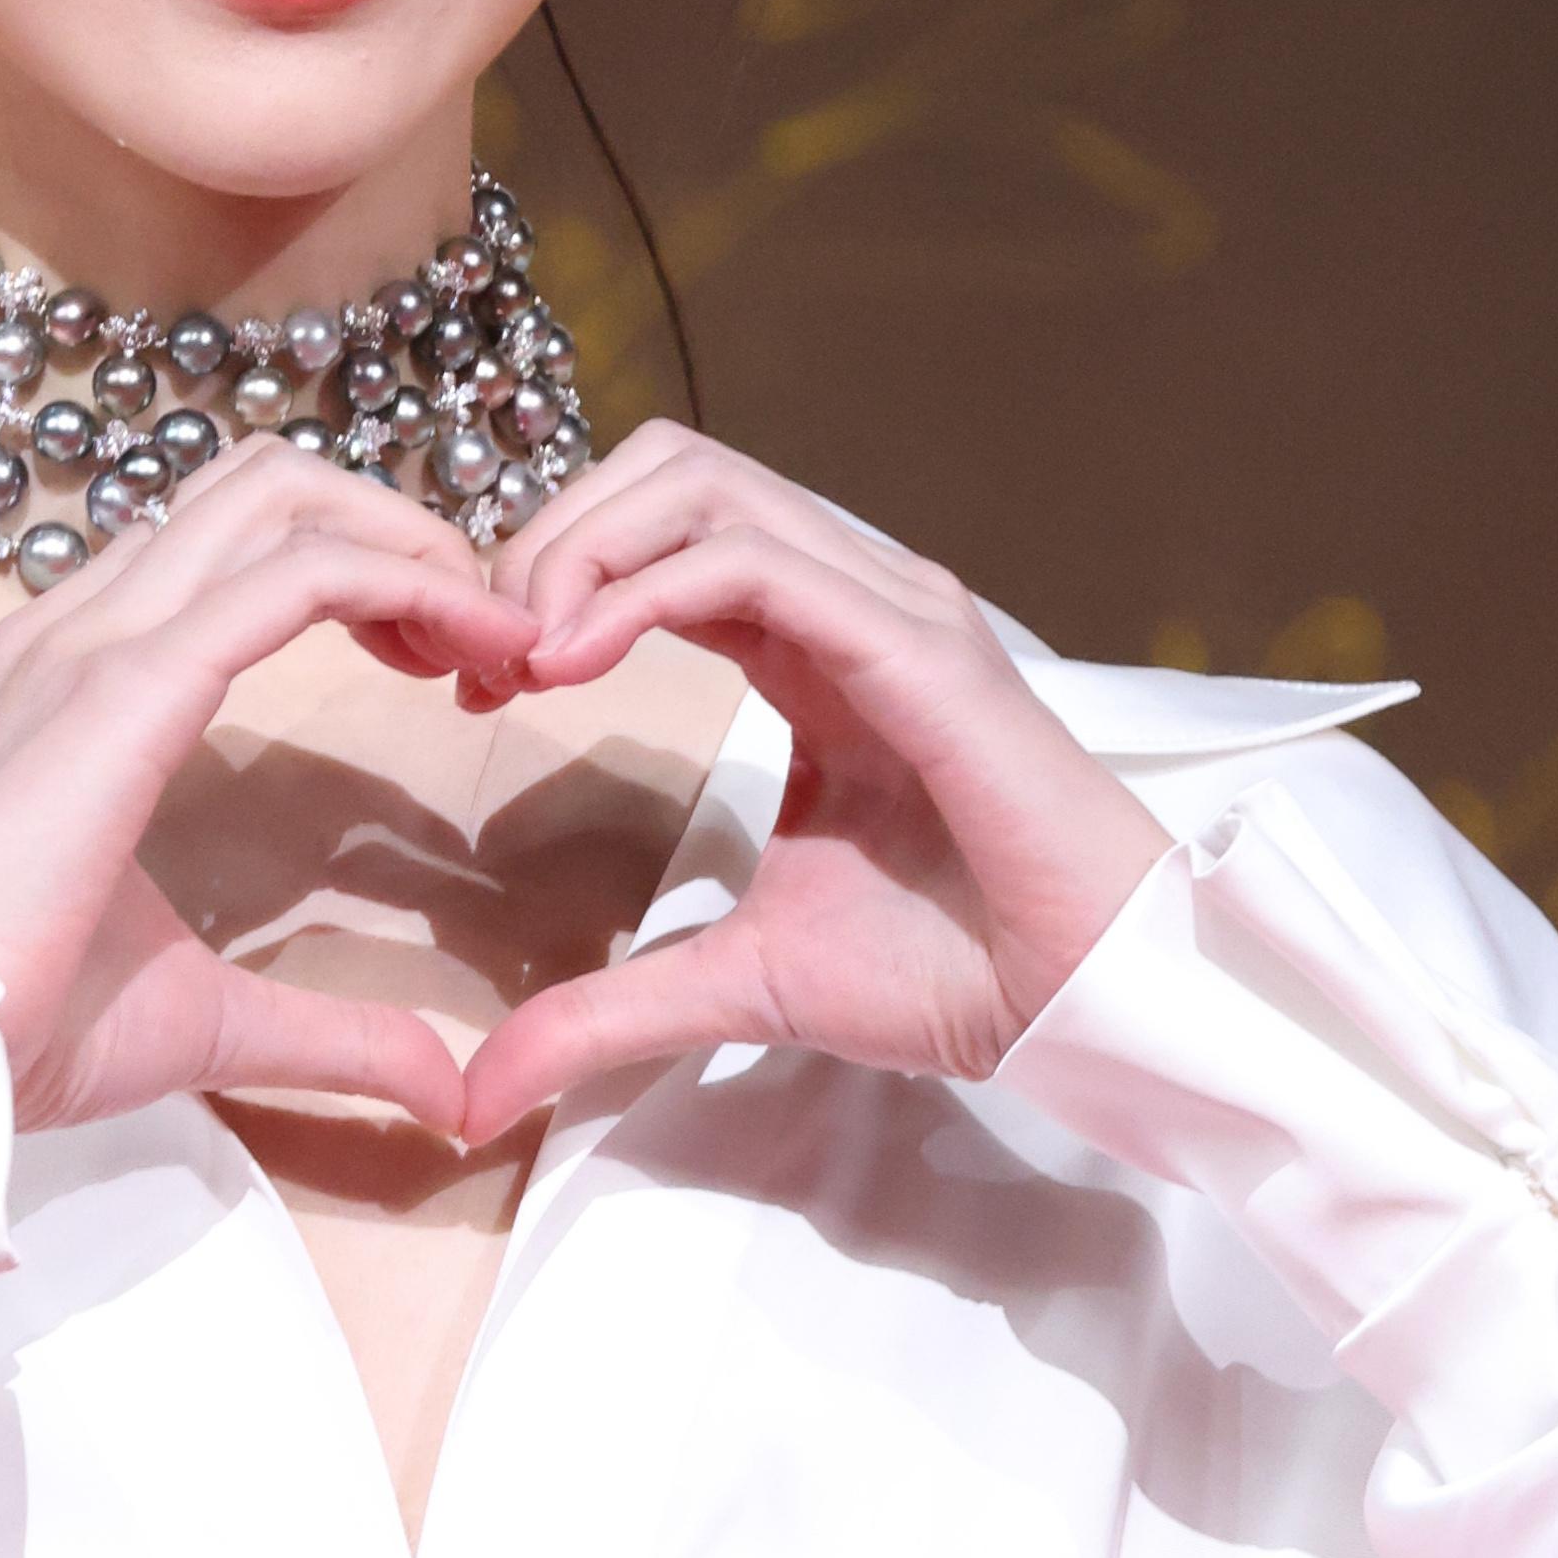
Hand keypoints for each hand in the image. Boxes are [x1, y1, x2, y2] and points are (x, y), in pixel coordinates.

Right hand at [0, 448, 514, 1133]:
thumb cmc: (27, 1035)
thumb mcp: (215, 1019)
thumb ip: (332, 1032)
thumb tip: (441, 1089)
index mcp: (80, 676)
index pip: (235, 551)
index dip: (361, 574)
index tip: (450, 664)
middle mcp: (80, 628)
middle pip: (267, 489)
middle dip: (398, 534)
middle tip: (487, 637)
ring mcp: (94, 641)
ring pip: (283, 502)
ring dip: (411, 545)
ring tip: (499, 634)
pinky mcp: (126, 682)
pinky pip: (295, 577)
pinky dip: (407, 583)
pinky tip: (479, 644)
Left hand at [445, 425, 1172, 1144]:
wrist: (1077, 1003)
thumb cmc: (949, 976)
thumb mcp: (734, 984)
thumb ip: (606, 1011)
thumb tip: (484, 1089)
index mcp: (812, 646)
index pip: (663, 533)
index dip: (553, 579)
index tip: (480, 683)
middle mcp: (850, 598)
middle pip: (669, 469)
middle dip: (551, 536)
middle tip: (485, 652)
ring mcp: (888, 606)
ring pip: (702, 484)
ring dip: (582, 548)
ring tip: (521, 655)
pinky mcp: (915, 644)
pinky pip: (756, 563)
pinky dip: (642, 592)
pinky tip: (574, 665)